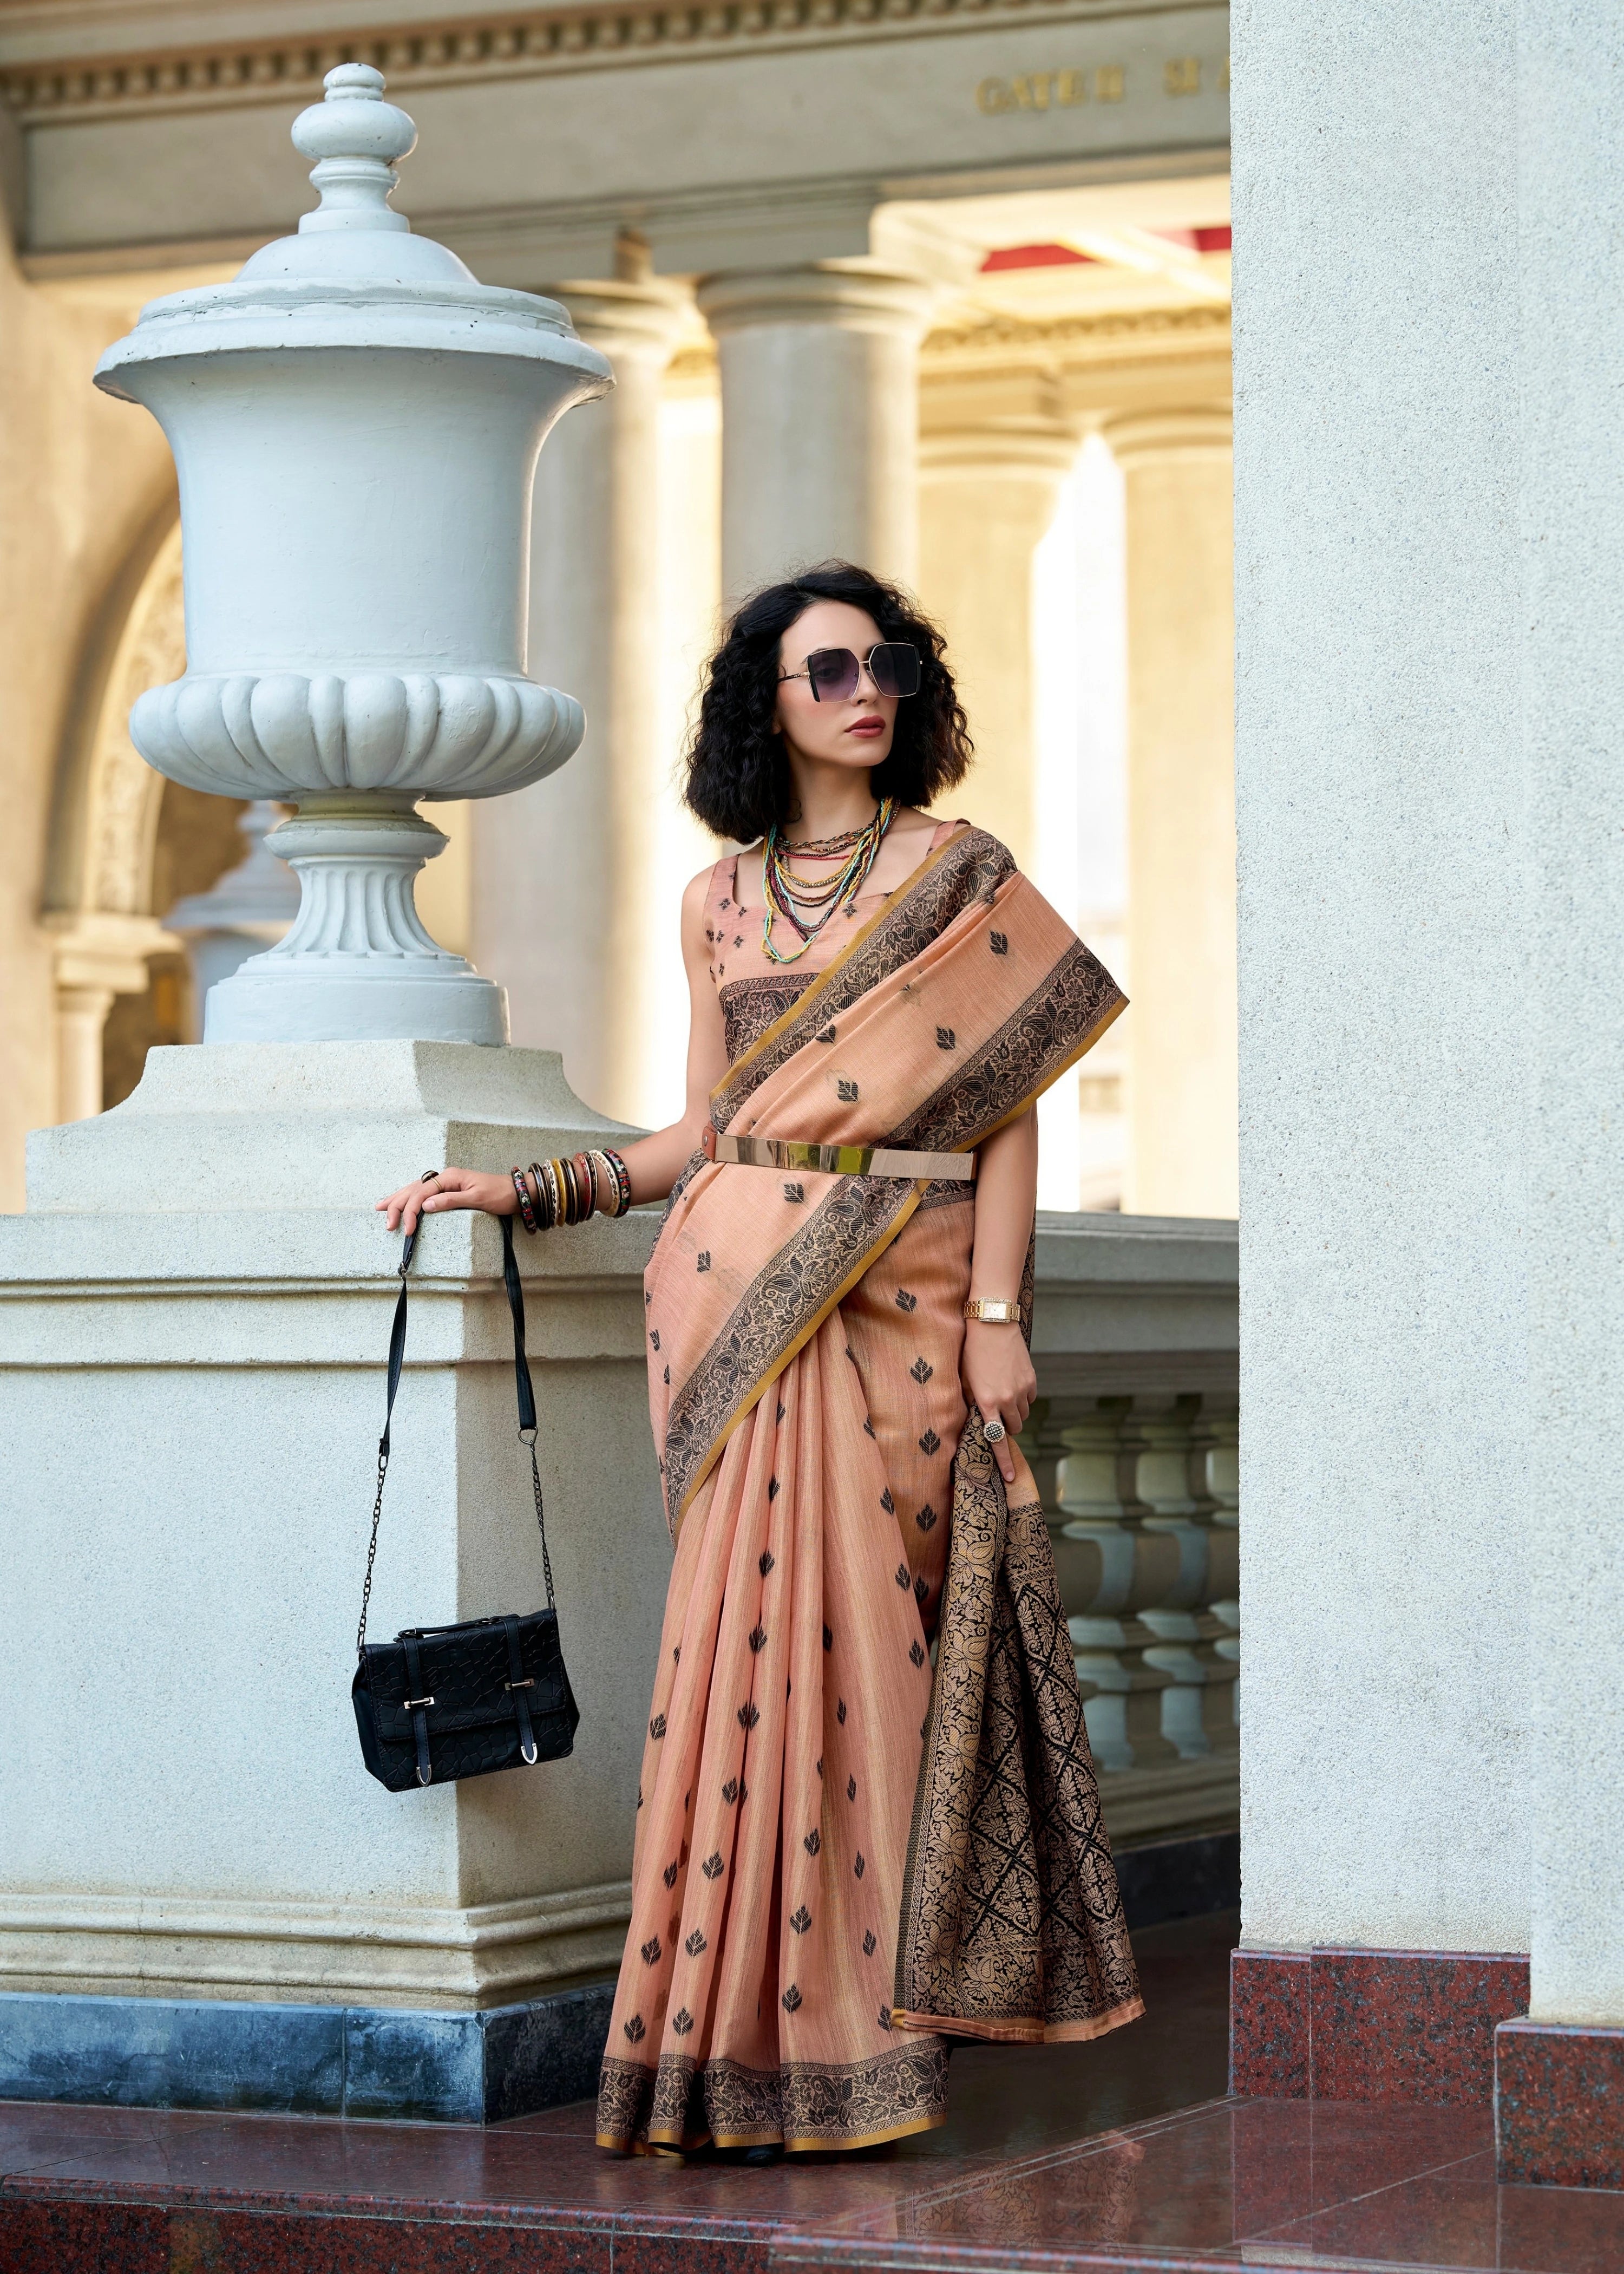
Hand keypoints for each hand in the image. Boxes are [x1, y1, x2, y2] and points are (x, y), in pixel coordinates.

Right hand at [376, 1167, 518, 1234]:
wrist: (516, 1192)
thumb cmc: (500, 1195)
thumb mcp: (477, 1199)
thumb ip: (451, 1201)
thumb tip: (426, 1207)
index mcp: (449, 1177)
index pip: (422, 1193)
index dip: (411, 1211)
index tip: (407, 1230)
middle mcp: (445, 1177)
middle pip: (413, 1189)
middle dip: (397, 1205)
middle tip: (387, 1224)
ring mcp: (446, 1182)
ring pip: (415, 1189)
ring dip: (397, 1199)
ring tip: (379, 1207)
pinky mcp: (449, 1189)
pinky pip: (423, 1192)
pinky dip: (409, 1198)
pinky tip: (401, 1202)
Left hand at [961, 1320, 1036, 1485]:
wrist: (992, 1324)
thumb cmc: (971, 1352)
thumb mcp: (964, 1379)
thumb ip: (971, 1402)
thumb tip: (977, 1419)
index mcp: (986, 1403)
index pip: (997, 1440)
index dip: (1004, 1461)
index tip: (1011, 1478)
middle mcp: (1006, 1400)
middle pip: (1014, 1428)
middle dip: (1007, 1426)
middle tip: (998, 1414)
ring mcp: (1022, 1390)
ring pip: (1024, 1414)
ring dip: (1015, 1412)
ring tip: (1003, 1393)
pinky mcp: (1032, 1380)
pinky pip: (1031, 1399)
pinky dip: (1024, 1397)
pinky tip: (1013, 1383)